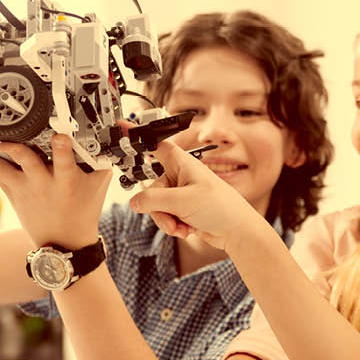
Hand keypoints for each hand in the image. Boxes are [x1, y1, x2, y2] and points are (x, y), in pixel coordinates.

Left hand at [0, 132, 109, 249]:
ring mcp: (23, 187)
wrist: (64, 242)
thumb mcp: (98, 183)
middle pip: (25, 161)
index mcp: (67, 181)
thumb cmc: (83, 209)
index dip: (62, 149)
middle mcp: (42, 183)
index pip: (66, 162)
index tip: (59, 137)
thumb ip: (101, 157)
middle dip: (13, 148)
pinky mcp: (9, 189)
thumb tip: (111, 130)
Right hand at [128, 140, 261, 250]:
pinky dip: (174, 225)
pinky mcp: (183, 209)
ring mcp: (181, 193)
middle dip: (158, 208)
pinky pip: (166, 217)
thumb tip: (134, 202)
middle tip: (172, 216)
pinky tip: (188, 229)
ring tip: (182, 226)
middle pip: (151, 187)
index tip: (121, 128)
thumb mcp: (182, 201)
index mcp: (182, 163)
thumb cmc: (222, 208)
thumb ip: (153, 200)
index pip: (156, 145)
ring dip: (166, 220)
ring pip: (156, 206)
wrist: (238, 232)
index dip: (139, 137)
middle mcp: (180, 176)